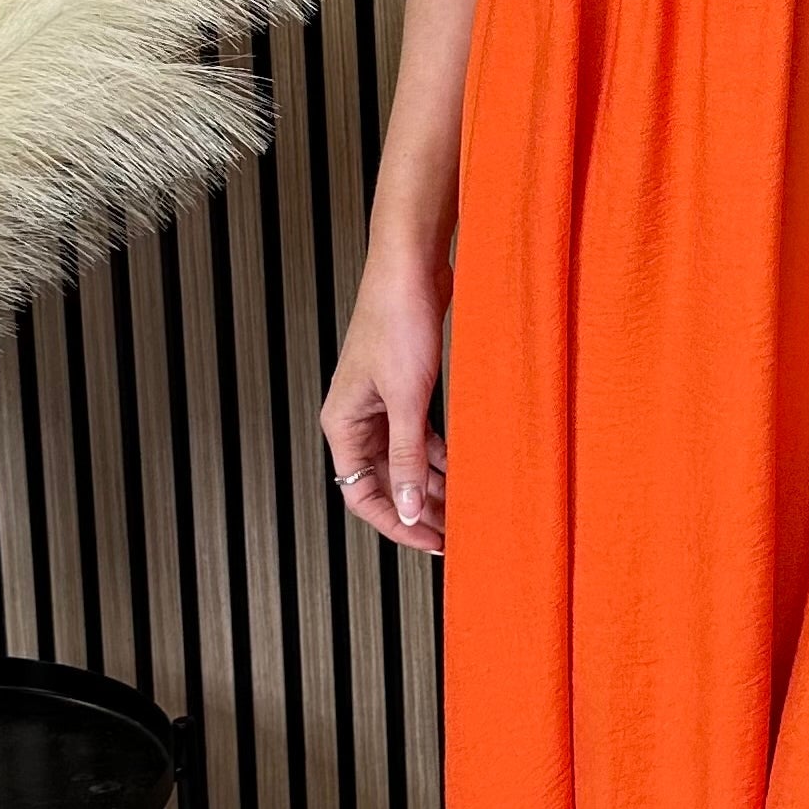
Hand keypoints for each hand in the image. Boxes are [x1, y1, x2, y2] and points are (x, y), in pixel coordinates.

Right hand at [321, 237, 449, 552]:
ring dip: (434, 485)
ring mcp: (381, 405)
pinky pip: (420, 437)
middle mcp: (357, 418)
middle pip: (385, 481)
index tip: (430, 541)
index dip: (397, 523)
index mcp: (342, 424)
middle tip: (456, 532)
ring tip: (466, 506)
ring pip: (405, 461)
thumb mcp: (407, 399)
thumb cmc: (397, 320)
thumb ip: (407, 458)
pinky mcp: (405, 389)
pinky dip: (440, 456)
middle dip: (419, 508)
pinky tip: (464, 470)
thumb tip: (410, 510)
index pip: (362, 494)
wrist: (411, 267)